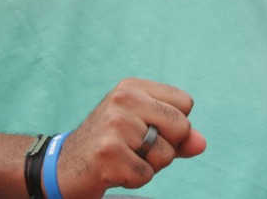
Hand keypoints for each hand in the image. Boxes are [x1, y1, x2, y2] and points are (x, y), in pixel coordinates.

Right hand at [52, 78, 206, 198]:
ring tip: (123, 158)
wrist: (65, 166)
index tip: (149, 130)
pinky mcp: (108, 152)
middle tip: (135, 148)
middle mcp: (123, 99)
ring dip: (149, 165)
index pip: (185, 103)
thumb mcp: (144, 131)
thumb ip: (177, 135)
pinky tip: (115, 170)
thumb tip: (202, 143)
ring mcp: (114, 124)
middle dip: (166, 147)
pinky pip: (146, 174)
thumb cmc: (110, 145)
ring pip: (165, 154)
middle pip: (181, 126)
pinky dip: (134, 178)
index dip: (175, 125)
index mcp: (132, 87)